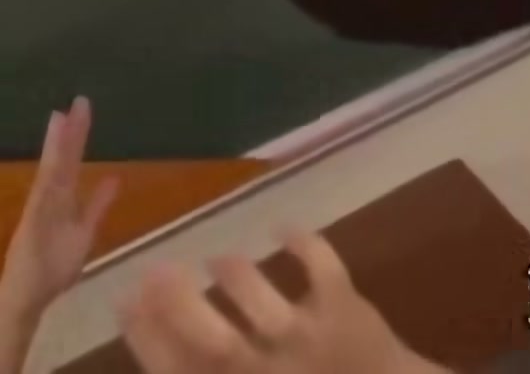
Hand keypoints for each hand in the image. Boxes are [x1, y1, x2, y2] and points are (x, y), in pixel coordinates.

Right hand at [0, 97, 117, 322]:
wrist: (25, 300)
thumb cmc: (52, 267)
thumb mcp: (84, 230)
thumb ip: (96, 205)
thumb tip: (113, 177)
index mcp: (60, 200)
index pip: (71, 162)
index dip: (77, 136)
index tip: (83, 107)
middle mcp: (47, 202)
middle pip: (62, 163)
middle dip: (70, 133)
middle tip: (79, 101)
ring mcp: (38, 215)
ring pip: (50, 177)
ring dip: (56, 150)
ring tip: (61, 121)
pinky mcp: (33, 231)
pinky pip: (41, 205)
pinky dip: (47, 185)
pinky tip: (54, 166)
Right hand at [121, 233, 447, 373]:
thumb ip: (209, 365)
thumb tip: (162, 337)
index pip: (178, 371)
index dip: (146, 338)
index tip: (125, 300)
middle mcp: (266, 371)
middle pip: (213, 342)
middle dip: (177, 304)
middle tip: (156, 270)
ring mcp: (309, 340)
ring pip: (261, 303)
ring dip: (234, 275)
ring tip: (218, 260)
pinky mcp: (346, 310)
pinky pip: (323, 268)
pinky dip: (303, 243)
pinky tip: (282, 228)